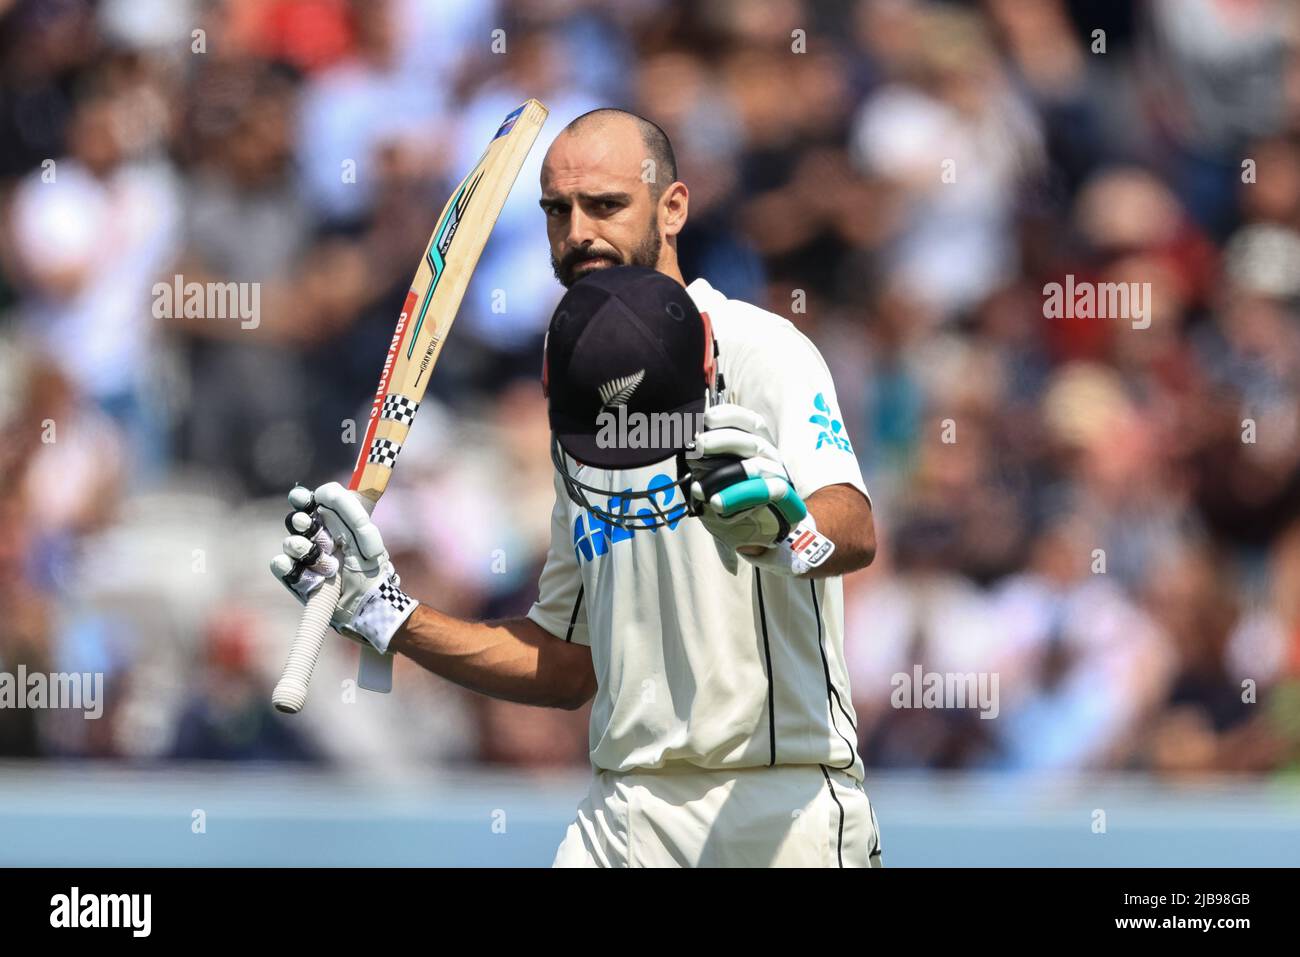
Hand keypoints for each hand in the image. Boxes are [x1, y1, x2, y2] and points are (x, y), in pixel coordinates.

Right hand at [269, 482, 416, 653]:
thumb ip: (351, 513)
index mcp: (334, 525)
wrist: (365, 607)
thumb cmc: (371, 572)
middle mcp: (316, 539)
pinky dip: (290, 566)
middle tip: (309, 527)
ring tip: (324, 563)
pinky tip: (309, 575)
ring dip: (303, 548)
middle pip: (297, 519)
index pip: (313, 503)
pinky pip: (280, 564)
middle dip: (303, 522)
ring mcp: (304, 560)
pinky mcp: (294, 578)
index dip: (305, 498)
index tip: (308, 499)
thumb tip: (325, 495)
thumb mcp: (367, 539)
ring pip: (290, 542)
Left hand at [689, 404, 807, 549]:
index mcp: (758, 443)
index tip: (707, 418)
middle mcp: (771, 456)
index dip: (730, 415)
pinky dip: (739, 495)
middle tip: (698, 445)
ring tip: (699, 484)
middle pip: (752, 440)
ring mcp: (779, 477)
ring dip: (725, 472)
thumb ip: (706, 459)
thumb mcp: (715, 473)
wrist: (756, 530)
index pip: (750, 421)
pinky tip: (717, 502)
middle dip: (722, 439)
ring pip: (757, 466)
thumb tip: (688, 445)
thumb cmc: (734, 496)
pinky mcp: (784, 499)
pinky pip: (765, 492)